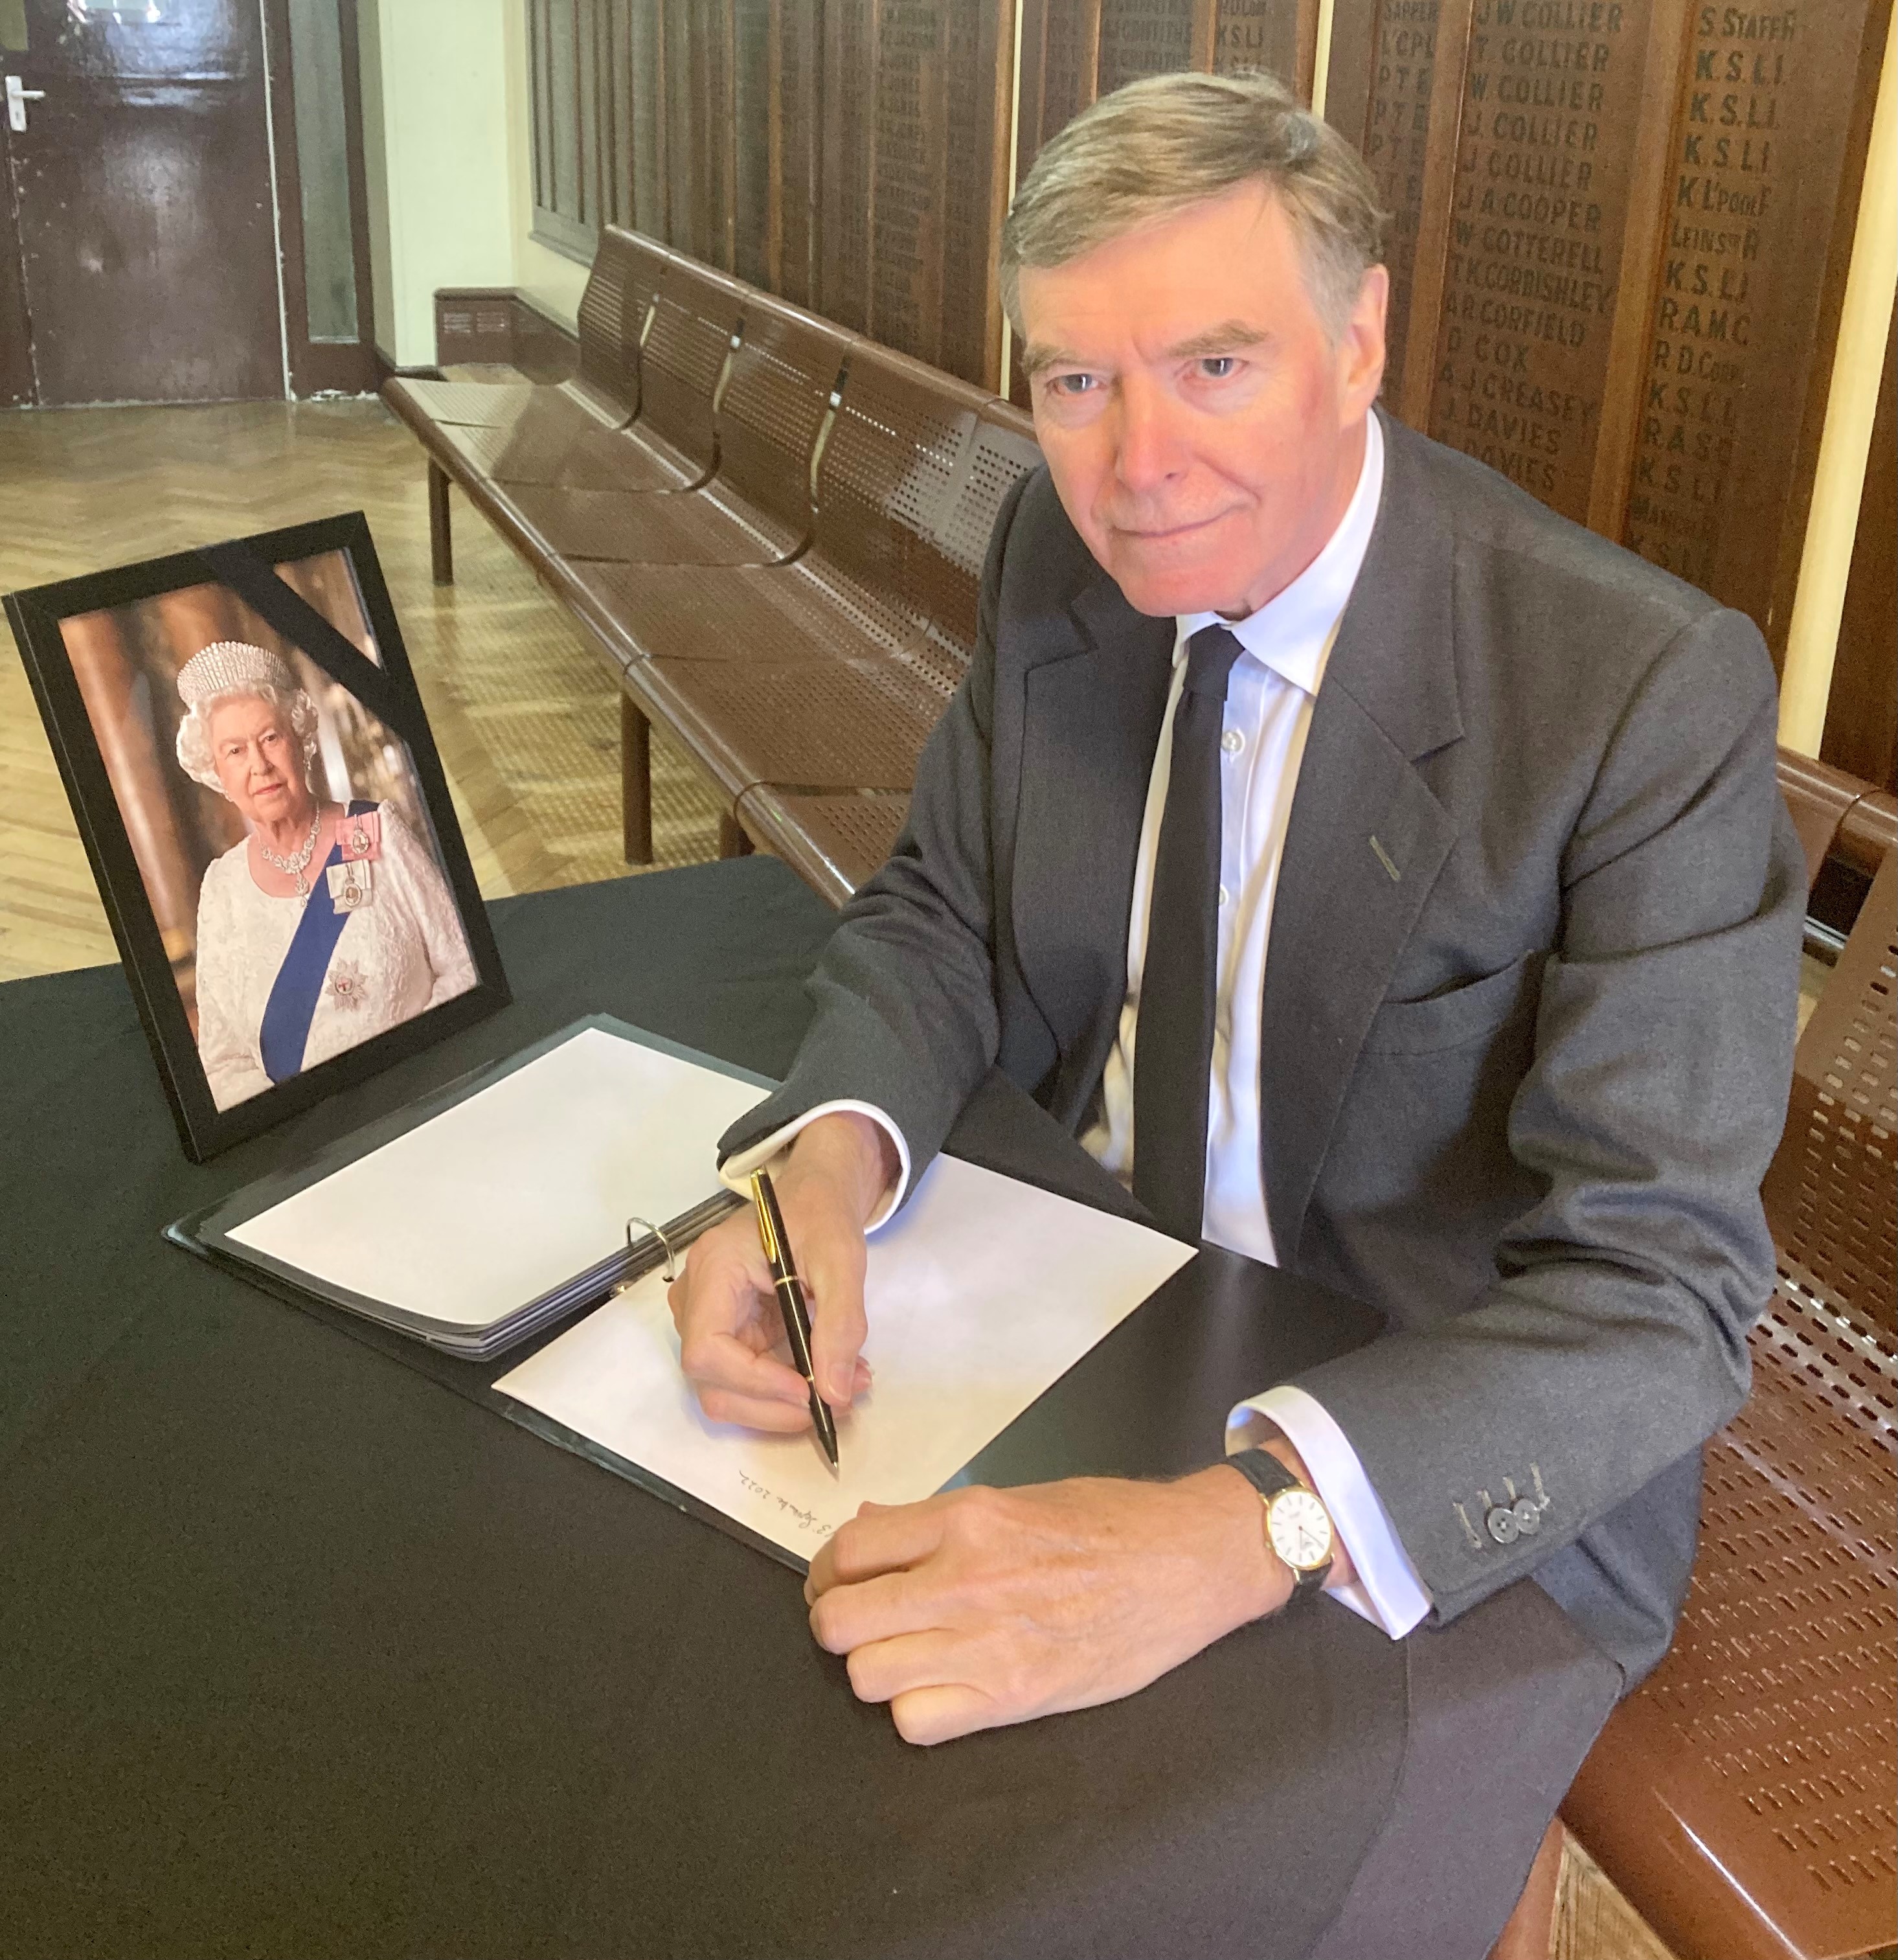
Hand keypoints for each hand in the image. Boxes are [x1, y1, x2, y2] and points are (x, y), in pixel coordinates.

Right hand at [668, 1112, 897, 1431]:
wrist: (812, 1199)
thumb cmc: (820, 1216)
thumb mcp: (841, 1260)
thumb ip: (840, 1324)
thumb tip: (834, 1393)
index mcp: (713, 1269)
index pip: (708, 1349)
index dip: (755, 1382)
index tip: (808, 1391)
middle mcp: (695, 1299)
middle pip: (712, 1382)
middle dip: (773, 1406)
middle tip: (837, 1401)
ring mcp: (705, 1321)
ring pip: (725, 1392)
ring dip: (781, 1407)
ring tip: (841, 1388)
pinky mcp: (725, 1335)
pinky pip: (743, 1382)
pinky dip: (783, 1393)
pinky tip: (824, 1377)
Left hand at [803, 1467, 1293, 1745]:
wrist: (1187, 1562)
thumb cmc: (1108, 1521)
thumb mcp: (1016, 1495)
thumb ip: (935, 1518)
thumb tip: (867, 1527)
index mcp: (965, 1518)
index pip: (847, 1550)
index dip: (831, 1571)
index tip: (843, 1580)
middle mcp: (965, 1579)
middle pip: (840, 1622)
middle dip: (838, 1623)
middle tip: (863, 1621)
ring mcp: (987, 1644)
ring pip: (868, 1677)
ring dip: (876, 1669)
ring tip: (906, 1654)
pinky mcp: (1014, 1698)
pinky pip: (917, 1723)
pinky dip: (918, 1711)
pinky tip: (942, 1687)